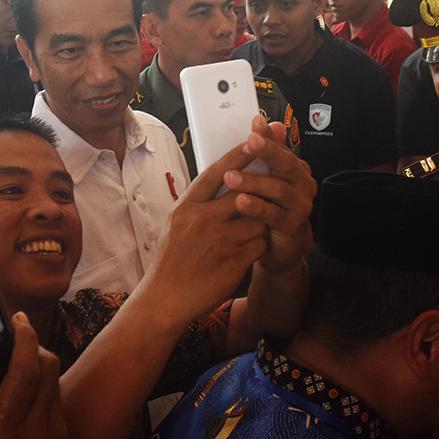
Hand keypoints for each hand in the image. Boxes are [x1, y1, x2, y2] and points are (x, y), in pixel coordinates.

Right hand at [0, 312, 65, 438]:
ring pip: (56, 379)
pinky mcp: (63, 437)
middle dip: (33, 342)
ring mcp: (55, 432)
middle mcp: (38, 428)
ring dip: (39, 361)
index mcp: (7, 432)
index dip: (25, 339)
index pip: (27, 372)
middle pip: (49, 366)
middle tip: (13, 331)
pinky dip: (42, 382)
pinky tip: (21, 386)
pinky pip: (55, 397)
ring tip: (14, 355)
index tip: (17, 319)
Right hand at [138, 138, 271, 325]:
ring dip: (261, 221)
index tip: (256, 140)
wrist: (166, 298)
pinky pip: (260, 243)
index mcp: (187, 207)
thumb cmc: (171, 261)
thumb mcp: (176, 224)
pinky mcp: (235, 260)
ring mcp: (220, 240)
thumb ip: (198, 204)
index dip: (239, 154)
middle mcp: (203, 220)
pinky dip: (259, 245)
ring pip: (258, 217)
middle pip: (244, 190)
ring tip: (252, 229)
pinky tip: (249, 251)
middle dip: (260, 187)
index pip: (217, 172)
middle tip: (272, 181)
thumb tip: (220, 181)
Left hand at [222, 116, 314, 272]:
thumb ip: (266, 153)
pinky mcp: (291, 225)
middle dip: (267, 152)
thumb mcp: (266, 178)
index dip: (269, 136)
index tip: (255, 124)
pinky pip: (273, 214)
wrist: (281, 244)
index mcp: (294, 168)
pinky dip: (257, 207)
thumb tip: (267, 123)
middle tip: (250, 142)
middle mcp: (301, 183)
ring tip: (232, 178)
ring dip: (254, 182)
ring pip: (277, 189)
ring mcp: (298, 204)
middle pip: (285, 164)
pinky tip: (241, 201)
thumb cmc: (272, 207)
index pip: (282, 147)